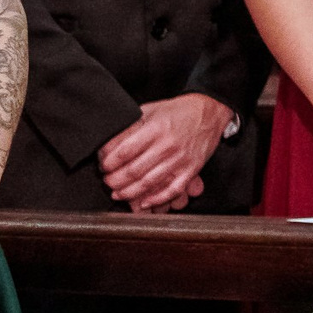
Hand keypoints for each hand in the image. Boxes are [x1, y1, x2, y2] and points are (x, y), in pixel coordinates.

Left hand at [98, 93, 234, 211]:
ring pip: (149, 183)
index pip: (124, 152)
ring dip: (129, 192)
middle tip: (107, 181)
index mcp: (155, 129)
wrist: (210, 112)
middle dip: (114, 180)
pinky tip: (144, 202)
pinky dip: (156, 199)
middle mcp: (168, 145)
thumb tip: (107, 145)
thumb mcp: (150, 110)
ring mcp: (181, 159)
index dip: (108, 163)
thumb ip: (130, 126)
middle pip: (133, 171)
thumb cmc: (178, 111)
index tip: (103, 166)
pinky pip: (172, 189)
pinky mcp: (191, 169)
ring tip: (118, 193)